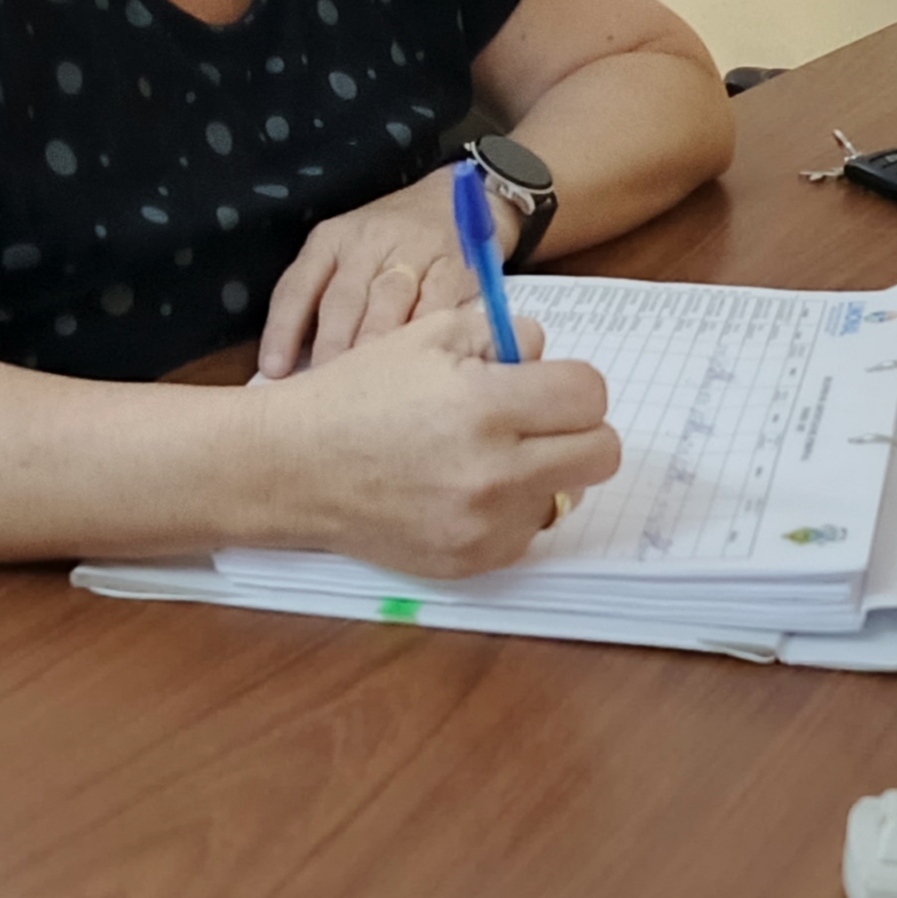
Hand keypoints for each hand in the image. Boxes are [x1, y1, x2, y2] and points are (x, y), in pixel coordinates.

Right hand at [255, 306, 618, 577]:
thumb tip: (545, 354)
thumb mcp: (428, 334)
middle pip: (602, 453)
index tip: (544, 383)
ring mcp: (484, 526)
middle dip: (576, 428)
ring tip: (490, 454)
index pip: (590, 395)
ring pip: (567, 495)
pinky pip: (527, 532)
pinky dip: (510, 509)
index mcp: (486, 406)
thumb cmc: (359, 393)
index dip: (570, 383)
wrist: (295, 467)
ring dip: (544, 471)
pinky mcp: (471, 563)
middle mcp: (494, 473)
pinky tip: (465, 488)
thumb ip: (503, 334)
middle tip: (537, 419)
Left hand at [263, 164, 504, 374]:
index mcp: (330, 240)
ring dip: (374, 338)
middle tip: (322, 385)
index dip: (283, 329)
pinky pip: (436, 298)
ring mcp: (412, 250)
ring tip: (365, 378)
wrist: (456, 199)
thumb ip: (323, 296)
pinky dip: (424, 327)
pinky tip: (416, 355)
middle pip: (343, 297)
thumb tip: (295, 363)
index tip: (273, 369)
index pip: (298, 286)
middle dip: (330, 343)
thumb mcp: (347, 251)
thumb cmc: (390, 238)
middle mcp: (367, 242)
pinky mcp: (453, 263)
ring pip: (387, 298)